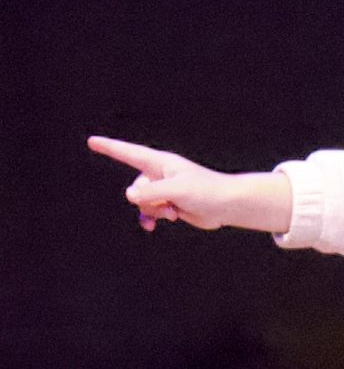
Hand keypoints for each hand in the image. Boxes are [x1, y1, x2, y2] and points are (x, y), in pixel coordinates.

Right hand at [87, 136, 288, 232]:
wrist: (227, 205)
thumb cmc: (207, 191)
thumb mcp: (176, 190)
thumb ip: (151, 192)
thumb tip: (129, 195)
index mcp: (161, 163)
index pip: (130, 153)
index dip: (110, 148)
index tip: (92, 141)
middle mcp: (160, 174)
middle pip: (136, 187)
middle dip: (148, 200)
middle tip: (170, 203)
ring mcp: (163, 189)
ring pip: (142, 202)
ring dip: (154, 211)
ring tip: (174, 212)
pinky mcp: (169, 203)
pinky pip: (149, 211)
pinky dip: (150, 218)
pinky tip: (152, 227)